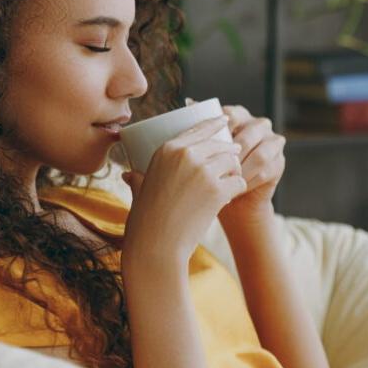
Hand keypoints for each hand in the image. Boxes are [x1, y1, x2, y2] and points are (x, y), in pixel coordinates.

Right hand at [121, 115, 246, 266]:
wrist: (157, 245)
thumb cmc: (145, 221)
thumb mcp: (139, 191)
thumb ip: (138, 178)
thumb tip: (128, 175)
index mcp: (166, 149)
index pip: (198, 128)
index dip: (215, 124)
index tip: (225, 122)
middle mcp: (185, 154)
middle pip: (219, 144)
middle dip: (229, 153)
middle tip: (233, 160)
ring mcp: (203, 171)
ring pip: (232, 162)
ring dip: (233, 172)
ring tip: (228, 183)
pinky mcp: (217, 189)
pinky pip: (238, 181)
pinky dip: (236, 189)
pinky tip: (228, 197)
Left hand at [212, 103, 285, 225]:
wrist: (230, 193)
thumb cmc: (213, 165)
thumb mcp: (205, 144)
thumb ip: (201, 124)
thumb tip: (188, 101)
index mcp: (240, 115)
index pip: (233, 114)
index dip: (222, 128)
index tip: (209, 144)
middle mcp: (259, 125)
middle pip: (249, 135)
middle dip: (233, 155)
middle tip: (217, 169)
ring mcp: (273, 143)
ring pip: (260, 155)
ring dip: (242, 170)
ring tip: (226, 181)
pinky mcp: (279, 162)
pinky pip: (266, 171)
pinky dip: (249, 181)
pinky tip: (236, 187)